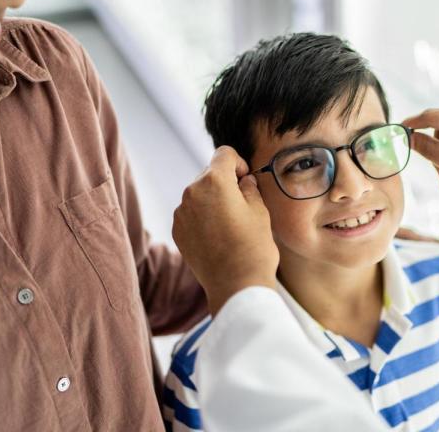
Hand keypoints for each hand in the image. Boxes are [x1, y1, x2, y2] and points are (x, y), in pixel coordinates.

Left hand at [172, 146, 277, 314]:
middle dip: (225, 182)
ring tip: (231, 223)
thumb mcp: (260, 210)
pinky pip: (191, 213)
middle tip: (242, 204)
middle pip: (209, 174)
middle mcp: (192, 192)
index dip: (239, 163)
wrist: (236, 285)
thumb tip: (243, 181)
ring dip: (213, 200)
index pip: (224, 154)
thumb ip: (249, 188)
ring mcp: (181, 212)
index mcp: (214, 181)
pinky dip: (203, 217)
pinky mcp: (178, 230)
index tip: (246, 180)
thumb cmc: (253, 246)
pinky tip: (219, 235)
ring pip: (199, 194)